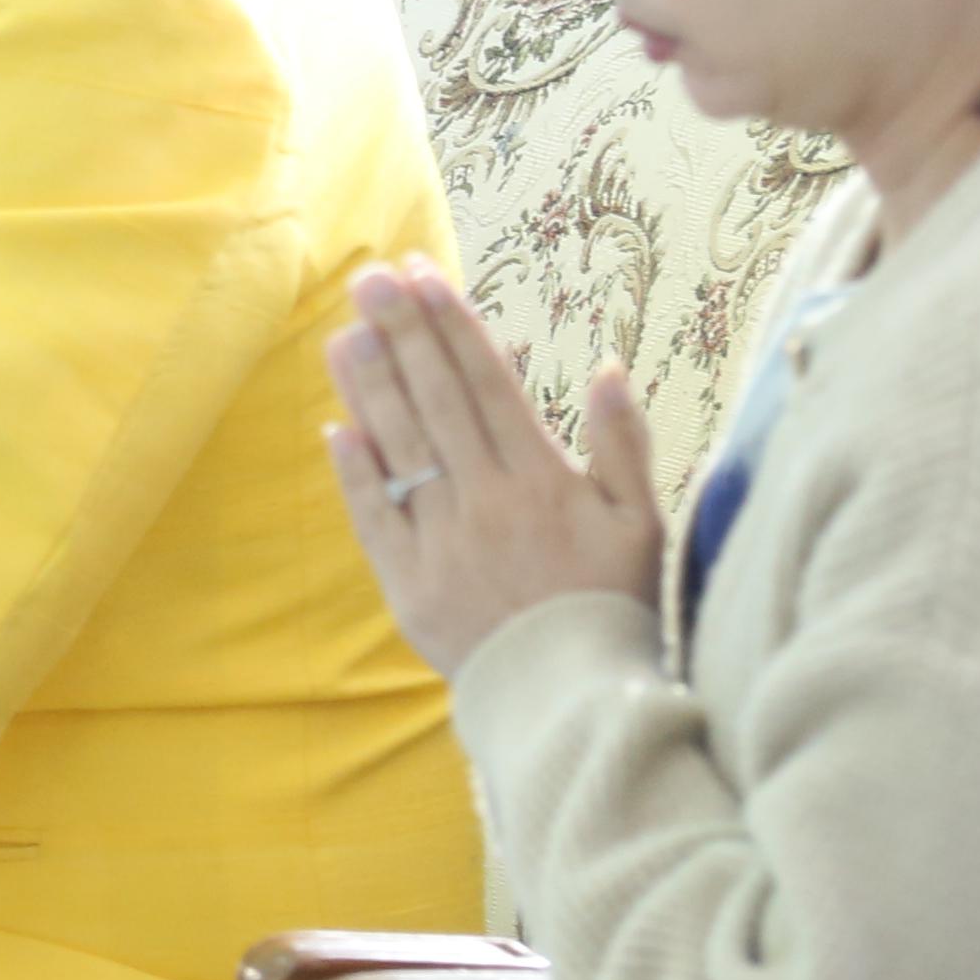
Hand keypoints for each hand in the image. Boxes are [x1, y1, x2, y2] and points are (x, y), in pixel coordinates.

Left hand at [322, 262, 664, 679]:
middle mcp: (486, 500)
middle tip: (371, 278)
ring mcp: (443, 541)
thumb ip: (624, 443)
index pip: (487, 382)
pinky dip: (356, 472)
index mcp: (542, 478)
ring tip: (344, 333)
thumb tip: (608, 367)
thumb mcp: (642, 523)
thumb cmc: (613, 607)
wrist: (575, 704)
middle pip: (436, 400)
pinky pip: (375, 518)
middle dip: (402, 333)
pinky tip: (336, 426)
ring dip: (369, 386)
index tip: (425, 275)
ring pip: (400, 448)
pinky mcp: (409, 585)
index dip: (453, 324)